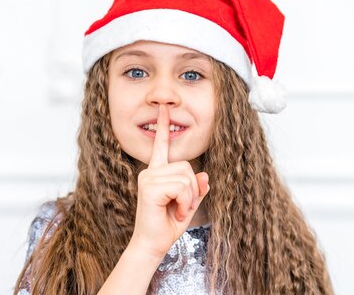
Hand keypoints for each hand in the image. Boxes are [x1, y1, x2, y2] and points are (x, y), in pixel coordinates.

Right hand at [129, 104, 209, 258]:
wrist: (153, 244)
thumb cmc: (167, 225)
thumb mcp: (188, 204)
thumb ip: (196, 189)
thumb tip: (204, 175)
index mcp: (158, 172)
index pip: (161, 146)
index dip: (163, 127)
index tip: (164, 109)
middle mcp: (150, 171)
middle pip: (186, 166)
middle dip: (192, 189)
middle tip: (182, 207)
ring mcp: (148, 178)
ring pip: (186, 177)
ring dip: (188, 198)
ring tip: (177, 210)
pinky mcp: (150, 187)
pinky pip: (181, 186)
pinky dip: (184, 202)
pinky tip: (175, 212)